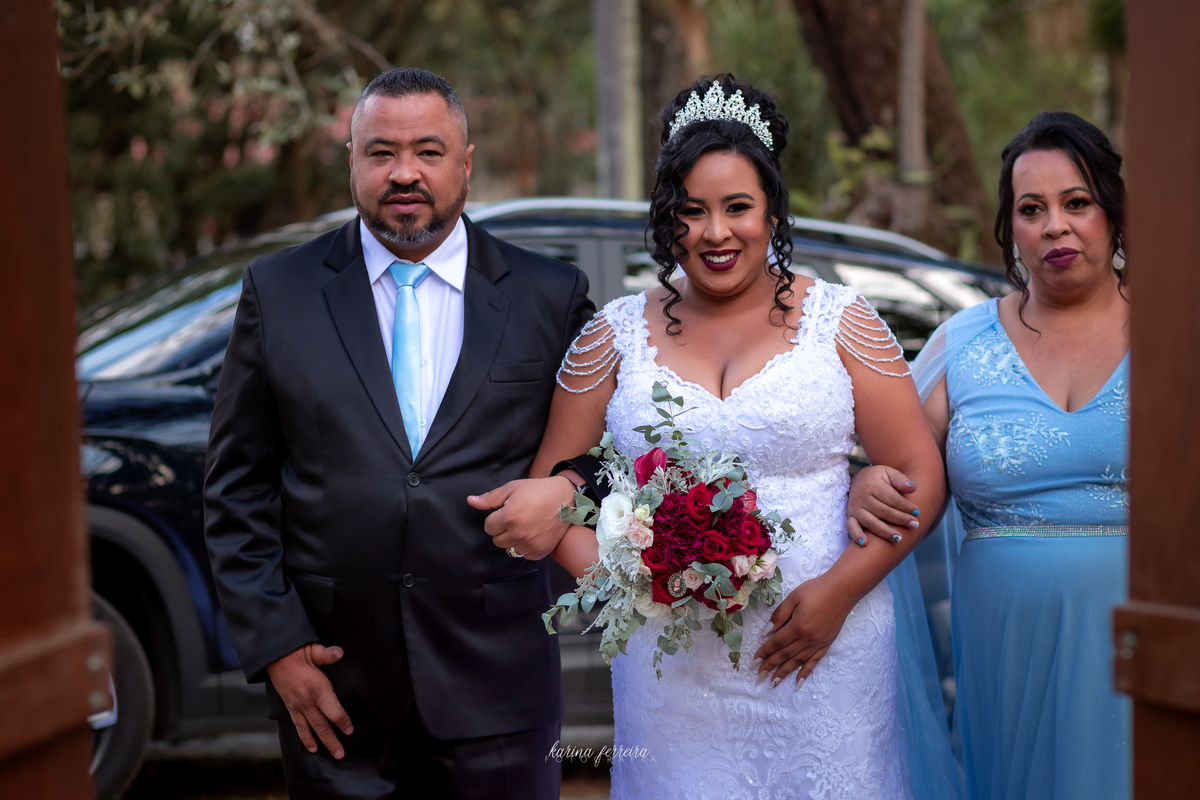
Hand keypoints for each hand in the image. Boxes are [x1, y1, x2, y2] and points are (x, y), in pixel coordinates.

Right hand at [266, 643, 352, 758]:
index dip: (343, 722)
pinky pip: (299, 726)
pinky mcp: (291, 708)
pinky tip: (312, 747)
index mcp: (317, 689)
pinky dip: (305, 738)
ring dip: (322, 743)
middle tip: (341, 754)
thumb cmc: (297, 654)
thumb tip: (340, 653)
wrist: (275, 658)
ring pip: (312, 729)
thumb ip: (328, 654)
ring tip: (333, 754)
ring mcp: (298, 707)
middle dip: (333, 741)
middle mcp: (307, 702)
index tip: (350, 730)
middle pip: (323, 726)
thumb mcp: (313, 651)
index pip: (333, 711)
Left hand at [468, 476, 575, 559]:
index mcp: (509, 516)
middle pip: (497, 540)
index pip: (488, 527)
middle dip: (502, 530)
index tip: (505, 513)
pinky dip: (526, 547)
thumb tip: (470, 501)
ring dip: (513, 540)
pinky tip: (533, 534)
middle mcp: (518, 533)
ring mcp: (530, 544)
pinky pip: (524, 555)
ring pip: (509, 550)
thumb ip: (490, 498)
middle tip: (515, 519)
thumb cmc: (538, 491)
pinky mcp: (540, 551)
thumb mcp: (512, 488)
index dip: (495, 519)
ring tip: (523, 527)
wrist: (566, 499)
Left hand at [753, 574, 855, 686]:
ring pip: (798, 661)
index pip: (776, 643)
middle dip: (770, 666)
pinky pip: (814, 661)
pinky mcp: (827, 644)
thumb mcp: (794, 598)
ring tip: (773, 682)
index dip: (764, 652)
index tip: (754, 661)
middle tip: (759, 675)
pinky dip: (805, 672)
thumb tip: (767, 631)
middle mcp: (808, 639)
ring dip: (784, 672)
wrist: (842, 590)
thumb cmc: (816, 590)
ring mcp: (818, 643)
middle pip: (785, 655)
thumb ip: (780, 615)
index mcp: (797, 626)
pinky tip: (798, 681)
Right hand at [846, 465, 919, 547]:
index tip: (917, 512)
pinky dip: (857, 535)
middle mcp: (861, 496)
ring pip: (870, 522)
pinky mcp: (850, 515)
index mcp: (872, 484)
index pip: (891, 498)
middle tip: (915, 525)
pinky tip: (866, 543)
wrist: (860, 479)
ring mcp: (855, 507)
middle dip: (900, 519)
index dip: (905, 506)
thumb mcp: (890, 473)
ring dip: (884, 532)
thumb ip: (901, 480)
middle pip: (883, 511)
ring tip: (899, 538)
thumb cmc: (880, 478)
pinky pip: (852, 526)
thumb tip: (913, 488)